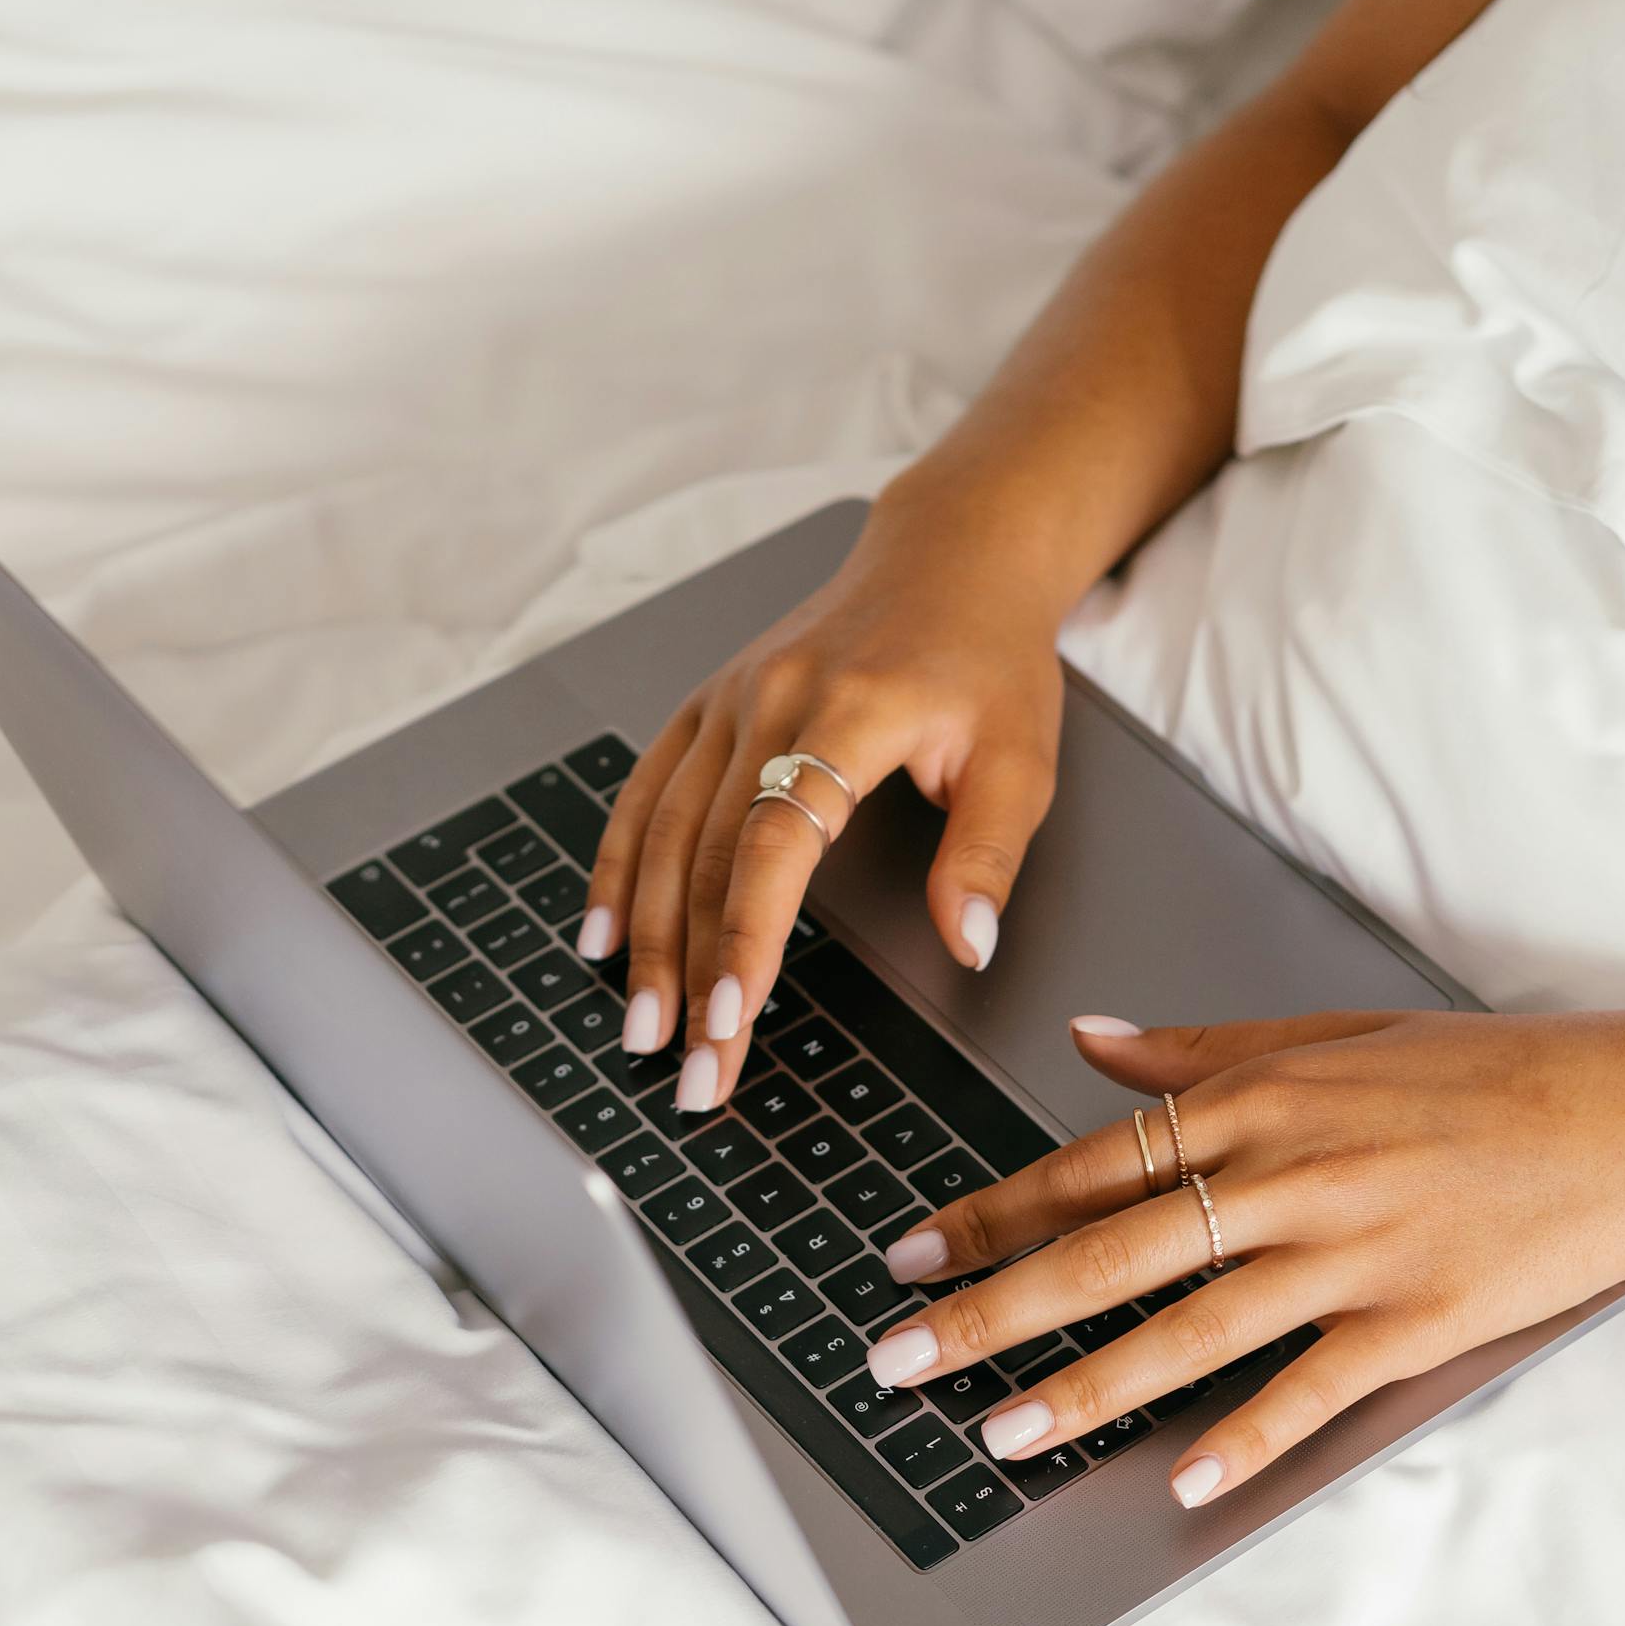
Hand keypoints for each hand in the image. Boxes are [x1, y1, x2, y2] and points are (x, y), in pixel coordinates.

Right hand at [578, 480, 1067, 1113]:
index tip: (731, 1020)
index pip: (775, 842)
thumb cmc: (988, 660)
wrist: (950, 557)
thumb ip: (988, 854)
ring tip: (641, 1027)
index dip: (745, 936)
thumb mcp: (1021, 757)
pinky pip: (644, 795)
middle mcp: (770, 700)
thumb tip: (968, 945)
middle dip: (690, 971)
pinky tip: (603, 939)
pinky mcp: (705, 706)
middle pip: (706, 854)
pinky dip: (616, 869)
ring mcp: (727, 700)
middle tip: (689, 1068)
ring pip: (663, 833)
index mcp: (847, 712)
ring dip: (646, 939)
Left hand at [863, 1007, 1624, 1507]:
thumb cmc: (1476, 1075)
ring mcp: (1347, 1257)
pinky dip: (1242, 1440)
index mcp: (1254, 1102)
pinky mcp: (1410, 1324)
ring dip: (1082, 1388)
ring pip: (1186, 1331)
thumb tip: (1087, 1037)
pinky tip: (1179, 1482)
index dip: (988, 1215)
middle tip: (901, 1354)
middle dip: (990, 1309)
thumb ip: (1195, 1048)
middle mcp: (1285, 1177)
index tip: (911, 1253)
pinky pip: (1306, 1392)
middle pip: (1106, 1253)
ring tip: (997, 1431)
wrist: (1619, 1117)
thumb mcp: (1327, 1033)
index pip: (1088, 1167)